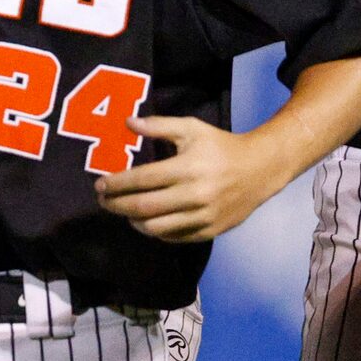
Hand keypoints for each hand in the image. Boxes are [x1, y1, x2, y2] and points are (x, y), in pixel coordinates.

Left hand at [95, 116, 293, 242]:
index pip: (142, 180)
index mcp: (187, 168)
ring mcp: (203, 216)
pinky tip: (146, 221)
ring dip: (133, 221)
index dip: (116, 184)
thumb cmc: (220, 146)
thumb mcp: (191, 128)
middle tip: (103, 200)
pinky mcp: (210, 231)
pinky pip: (174, 238)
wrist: (260, 169)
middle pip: (143, 207)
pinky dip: (155, 232)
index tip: (100, 185)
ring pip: (156, 228)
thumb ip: (159, 125)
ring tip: (123, 211)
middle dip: (116, 205)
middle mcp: (194, 195)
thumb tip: (128, 122)